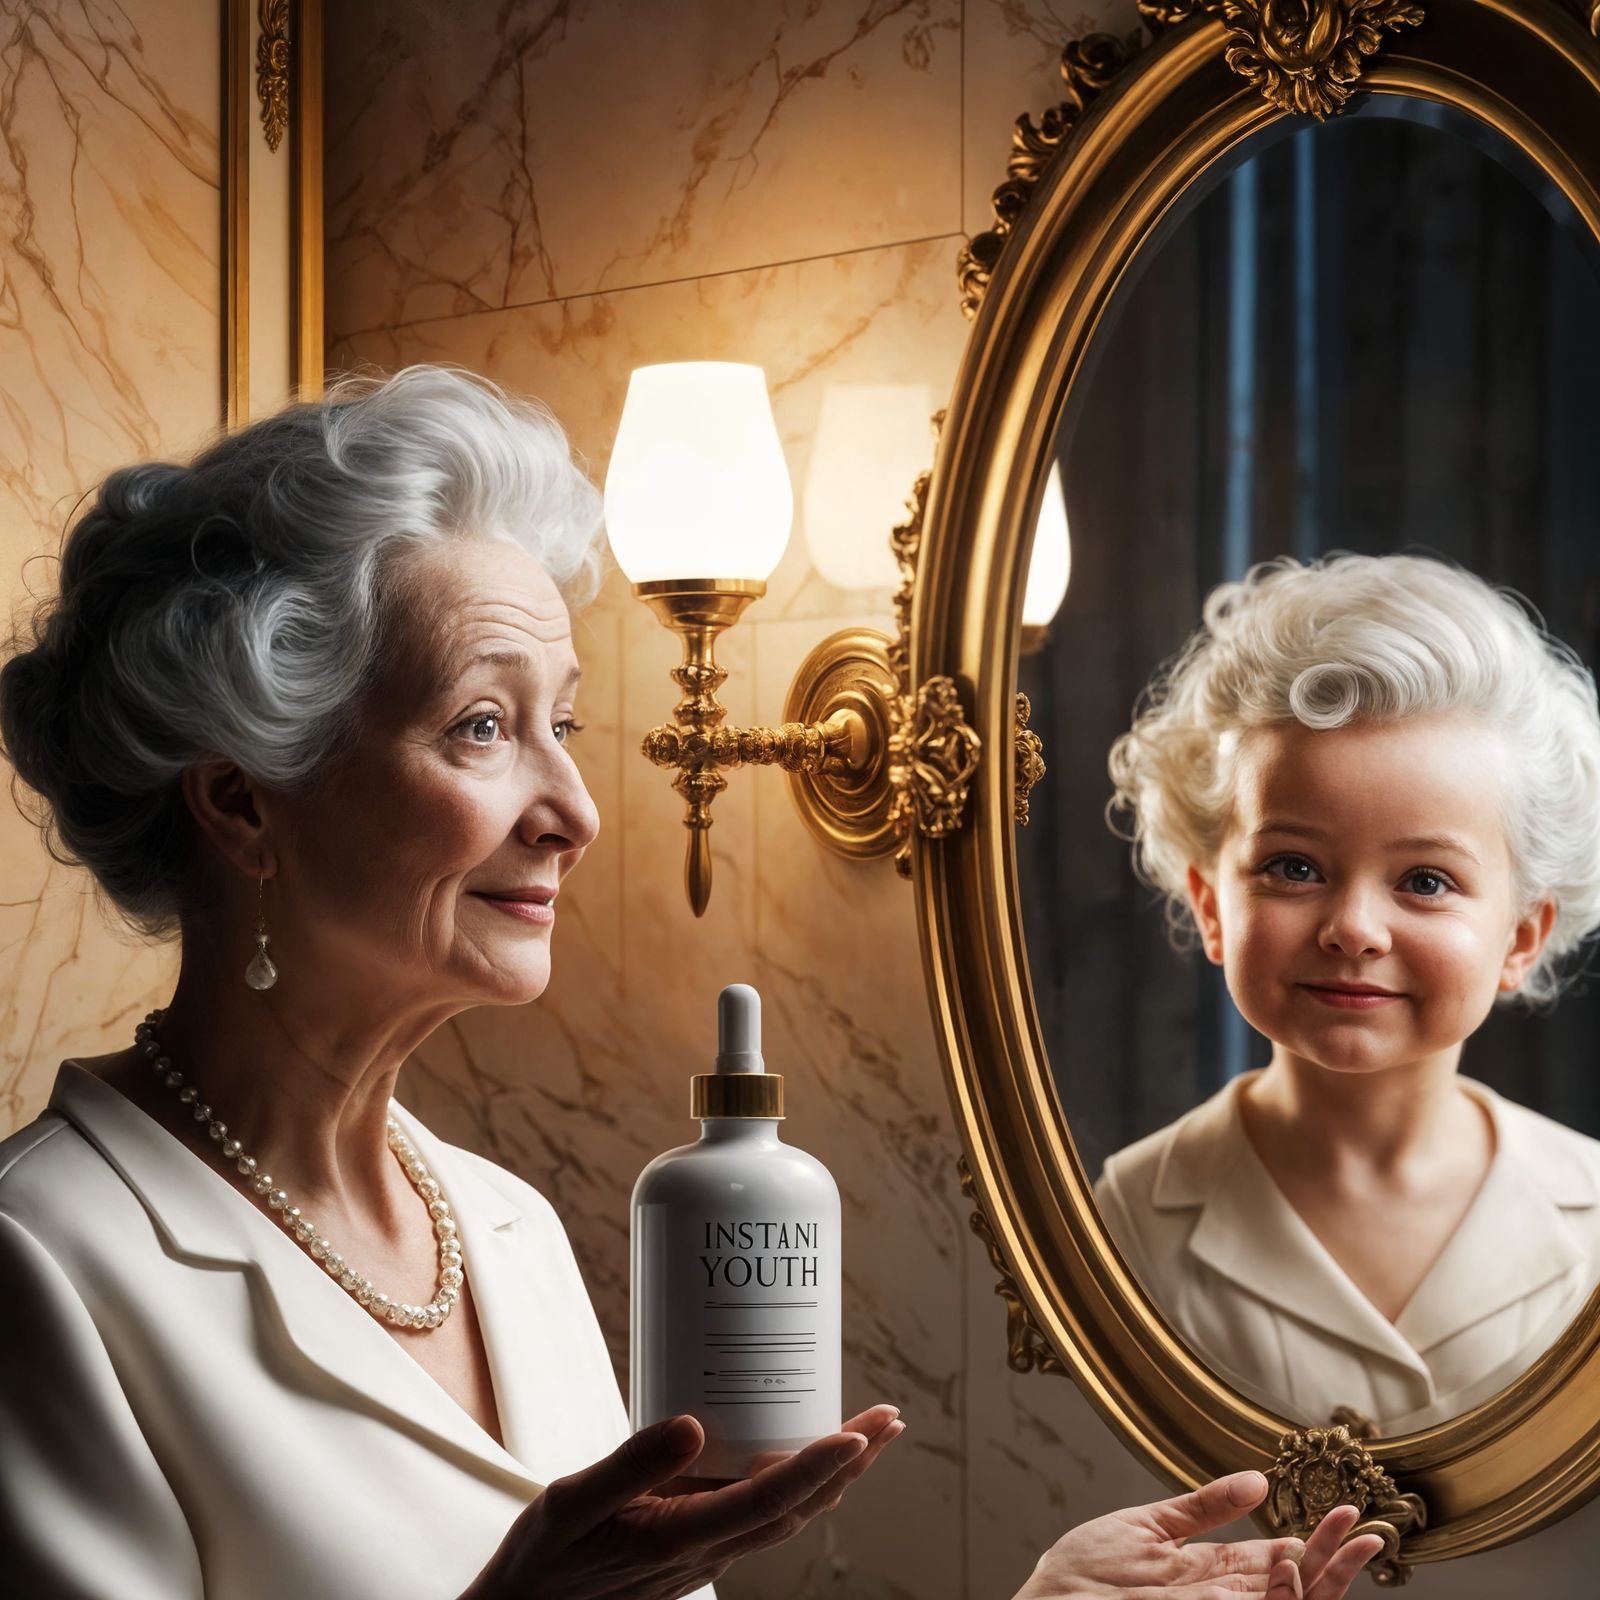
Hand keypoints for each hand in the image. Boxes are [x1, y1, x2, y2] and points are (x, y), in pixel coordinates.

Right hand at [461, 1404, 903, 1599]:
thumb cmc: (541, 1562)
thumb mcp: (568, 1505)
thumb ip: (629, 1467)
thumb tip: (695, 1424)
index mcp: (676, 1538)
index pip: (766, 1500)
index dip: (817, 1467)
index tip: (859, 1436)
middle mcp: (703, 1551)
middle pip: (795, 1508)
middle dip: (848, 1464)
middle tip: (889, 1420)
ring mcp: (704, 1554)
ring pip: (785, 1515)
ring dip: (832, 1476)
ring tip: (867, 1435)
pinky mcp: (694, 1548)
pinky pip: (760, 1515)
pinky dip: (795, 1484)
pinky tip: (796, 1456)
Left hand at [1011, 1470, 1384, 1598]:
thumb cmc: (1083, 1576)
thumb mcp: (1147, 1528)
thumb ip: (1202, 1507)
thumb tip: (1260, 1481)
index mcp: (1211, 1575)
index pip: (1281, 1562)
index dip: (1318, 1542)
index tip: (1349, 1514)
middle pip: (1295, 1590)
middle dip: (1335, 1563)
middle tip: (1368, 1530)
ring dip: (1319, 1581)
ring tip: (1345, 1544)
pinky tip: (1289, 1569)